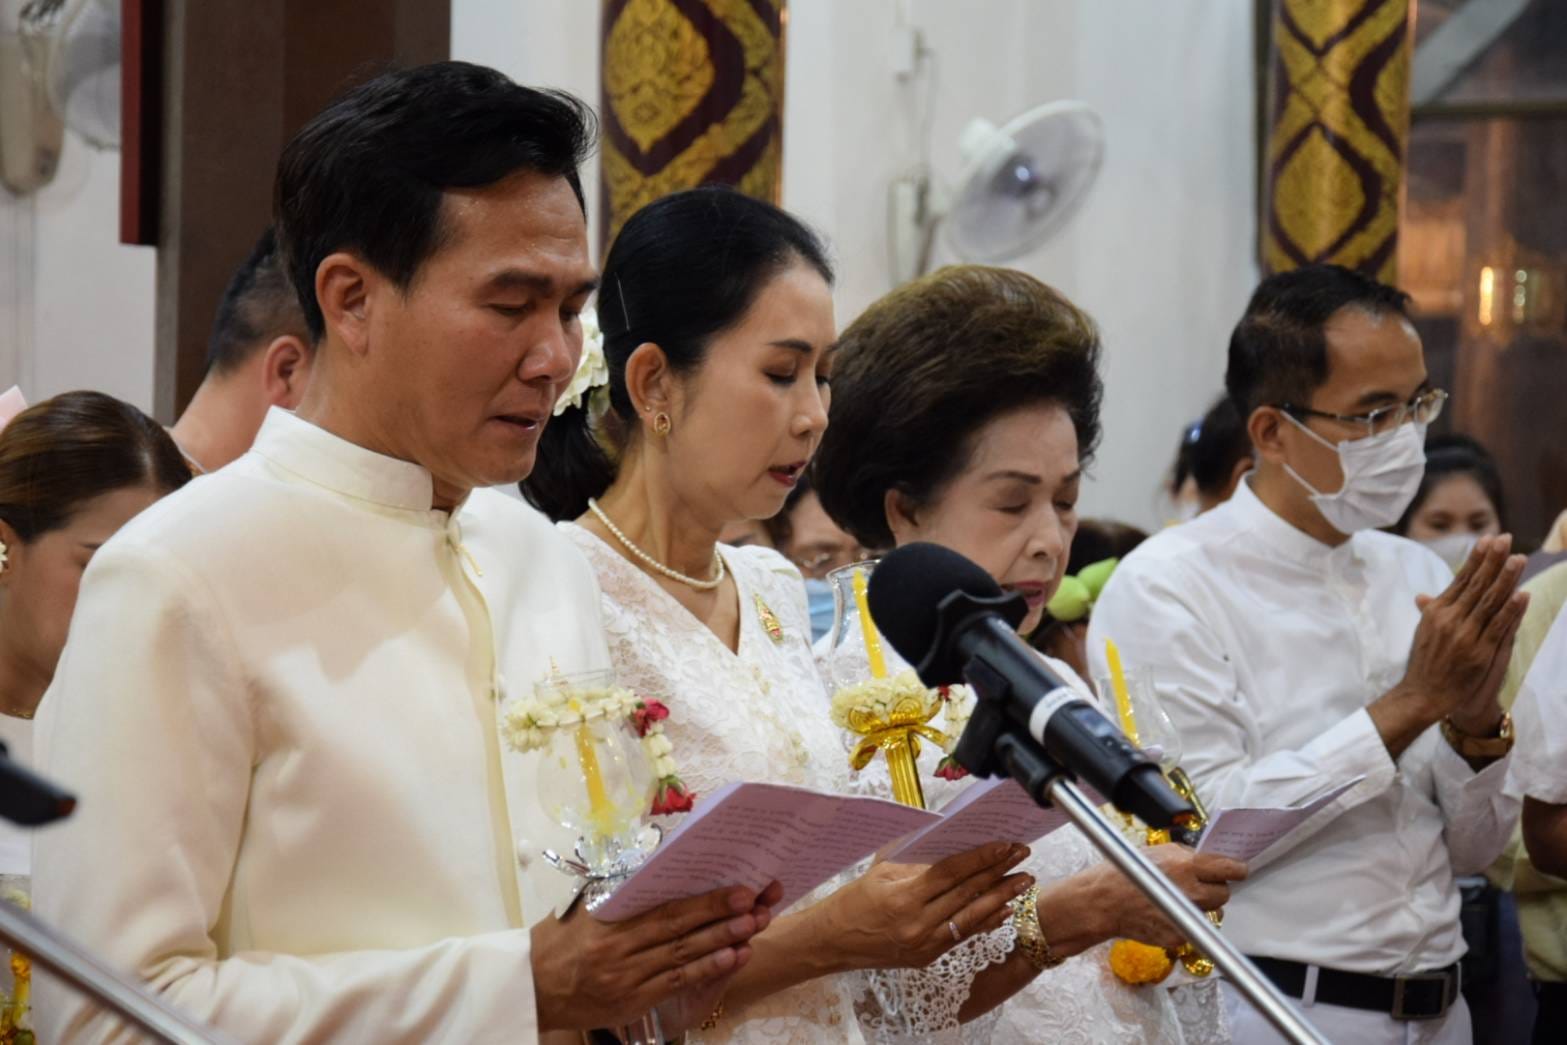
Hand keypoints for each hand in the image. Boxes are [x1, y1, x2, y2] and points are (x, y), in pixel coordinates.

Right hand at [531, 881, 782, 1031]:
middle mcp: (621, 951)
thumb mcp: (583, 910)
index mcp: (609, 923)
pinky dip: (705, 970)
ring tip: (753, 928)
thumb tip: (660, 870)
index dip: (705, 901)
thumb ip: (621, 895)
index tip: (737, 888)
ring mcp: (628, 979)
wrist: (528, 989)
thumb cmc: (556, 943)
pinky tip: (731, 959)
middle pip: (681, 931)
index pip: (667, 910)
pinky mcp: (632, 1002)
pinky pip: (675, 983)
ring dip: (722, 942)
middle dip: (722, 916)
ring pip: (684, 957)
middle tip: (756, 902)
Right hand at [813, 842, 1033, 970]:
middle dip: (999, 873)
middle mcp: (918, 923)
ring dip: (1002, 898)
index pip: (952, 873)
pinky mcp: (928, 957)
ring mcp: (925, 944)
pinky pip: (962, 936)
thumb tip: (948, 839)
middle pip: (967, 894)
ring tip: (1024, 881)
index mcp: (903, 897)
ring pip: (972, 918)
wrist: (833, 942)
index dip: (981, 858)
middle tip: (1023, 856)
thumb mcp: (880, 870)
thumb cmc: (853, 900)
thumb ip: (915, 858)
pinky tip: (1004, 909)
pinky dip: (985, 921)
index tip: (1004, 845)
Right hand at [1090, 844, 1246, 950]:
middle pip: (1224, 894)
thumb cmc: (1123, 871)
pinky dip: (1183, 922)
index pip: (1230, 869)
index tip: (1238, 871)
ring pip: (1210, 913)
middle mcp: (1191, 892)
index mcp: (1188, 866)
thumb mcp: (1156, 850)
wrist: (1101, 902)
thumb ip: (1186, 856)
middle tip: (1199, 886)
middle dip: (1214, 890)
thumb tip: (1207, 861)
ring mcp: (1185, 917)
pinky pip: (1192, 928)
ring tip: (1177, 900)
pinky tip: (1164, 913)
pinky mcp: (1179, 936)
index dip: (1236, 870)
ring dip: (1201, 907)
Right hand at [1395, 534, 1528, 727]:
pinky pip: (1498, 626)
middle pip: (1477, 584)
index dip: (1476, 558)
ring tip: (1518, 559)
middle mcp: (1450, 618)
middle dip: (1493, 560)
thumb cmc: (1425, 662)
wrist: (1423, 694)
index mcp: (1437, 611)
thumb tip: (1424, 596)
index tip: (1489, 539)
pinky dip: (1511, 610)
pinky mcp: (1479, 651)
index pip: (1461, 578)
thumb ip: (1430, 611)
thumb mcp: (1423, 632)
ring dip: (1506, 578)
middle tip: (1506, 539)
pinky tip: (1522, 594)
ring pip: (1489, 601)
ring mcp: (1465, 635)